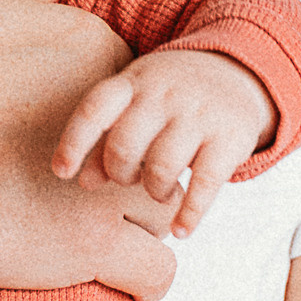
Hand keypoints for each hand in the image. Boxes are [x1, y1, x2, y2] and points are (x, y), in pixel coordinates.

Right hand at [0, 0, 180, 300]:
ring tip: (88, 226)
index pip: (136, 90)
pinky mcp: (95, 249)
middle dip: (133, 166)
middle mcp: (121, 121)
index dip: (104, 116)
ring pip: (172, 208)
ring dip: (143, 218)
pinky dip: (139, 271)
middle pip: (161, 146)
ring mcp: (112, 188)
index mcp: (98, 51)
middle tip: (68, 183)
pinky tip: (99, 263)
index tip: (49, 129)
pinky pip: (157, 272)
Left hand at [54, 49, 276, 235]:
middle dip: (120, 174)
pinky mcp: (231, 137)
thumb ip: (105, 137)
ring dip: (155, 192)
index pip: (94, 109)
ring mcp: (199, 114)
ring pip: (162, 167)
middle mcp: (164, 94)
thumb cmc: (170, 97)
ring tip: (160, 192)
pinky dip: (190, 214)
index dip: (73, 143)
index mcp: (133, 82)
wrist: (238, 71)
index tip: (62, 173)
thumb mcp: (136, 102)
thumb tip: (82, 181)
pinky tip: (181, 229)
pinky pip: (205, 184)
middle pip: (124, 146)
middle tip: (130, 179)